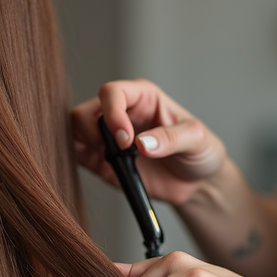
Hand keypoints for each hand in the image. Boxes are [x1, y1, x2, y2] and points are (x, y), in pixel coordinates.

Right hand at [70, 79, 227, 204]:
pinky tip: (105, 169)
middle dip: (94, 133)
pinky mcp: (101, 160)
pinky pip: (78, 154)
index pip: (112, 92)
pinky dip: (82, 161)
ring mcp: (109, 137)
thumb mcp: (197, 140)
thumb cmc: (200, 152)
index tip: (126, 141)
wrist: (197, 183)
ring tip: (112, 162)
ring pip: (76, 130)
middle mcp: (121, 113)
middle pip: (86, 111)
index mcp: (143, 97)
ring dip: (86, 146)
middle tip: (118, 154)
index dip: (113, 114)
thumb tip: (142, 143)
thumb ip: (171, 139)